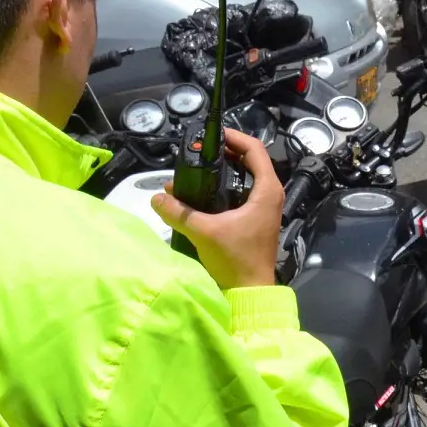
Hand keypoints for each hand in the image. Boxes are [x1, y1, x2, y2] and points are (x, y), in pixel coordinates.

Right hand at [152, 129, 283, 288]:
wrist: (250, 292)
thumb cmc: (236, 259)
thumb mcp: (204, 232)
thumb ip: (179, 212)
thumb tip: (157, 198)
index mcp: (266, 190)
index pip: (254, 149)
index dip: (233, 137)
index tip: (211, 135)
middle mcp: (268, 194)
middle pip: (248, 160)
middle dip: (222, 153)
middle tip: (197, 152)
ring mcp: (263, 207)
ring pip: (242, 178)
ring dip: (219, 171)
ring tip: (193, 170)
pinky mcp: (254, 219)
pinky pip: (239, 193)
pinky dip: (221, 188)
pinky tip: (198, 193)